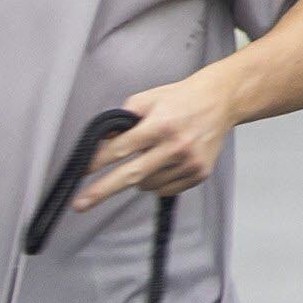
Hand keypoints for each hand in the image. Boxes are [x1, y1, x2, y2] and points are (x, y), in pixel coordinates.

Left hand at [79, 71, 239, 207]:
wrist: (222, 101)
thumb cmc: (182, 98)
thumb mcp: (148, 99)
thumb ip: (123, 120)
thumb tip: (102, 142)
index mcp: (161, 125)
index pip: (121, 148)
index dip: (97, 161)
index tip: (80, 172)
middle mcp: (176, 146)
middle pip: (131, 175)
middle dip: (102, 190)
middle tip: (79, 204)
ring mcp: (189, 162)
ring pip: (146, 184)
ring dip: (137, 177)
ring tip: (150, 155)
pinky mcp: (199, 174)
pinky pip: (164, 189)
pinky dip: (156, 181)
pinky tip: (164, 162)